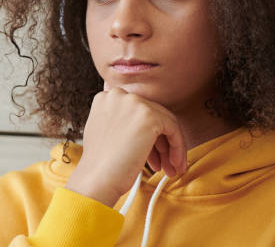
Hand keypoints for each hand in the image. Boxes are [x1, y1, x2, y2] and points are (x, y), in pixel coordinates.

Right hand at [65, 81, 186, 206]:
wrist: (97, 179)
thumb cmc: (100, 164)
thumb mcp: (104, 132)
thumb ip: (120, 120)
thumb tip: (145, 127)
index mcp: (107, 97)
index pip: (137, 112)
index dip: (147, 134)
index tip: (151, 153)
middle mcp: (119, 95)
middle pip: (152, 115)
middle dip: (160, 143)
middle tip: (164, 163)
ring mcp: (134, 103)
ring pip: (165, 122)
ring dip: (170, 148)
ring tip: (170, 169)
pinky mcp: (149, 116)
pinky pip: (173, 129)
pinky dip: (177, 148)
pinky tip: (174, 165)